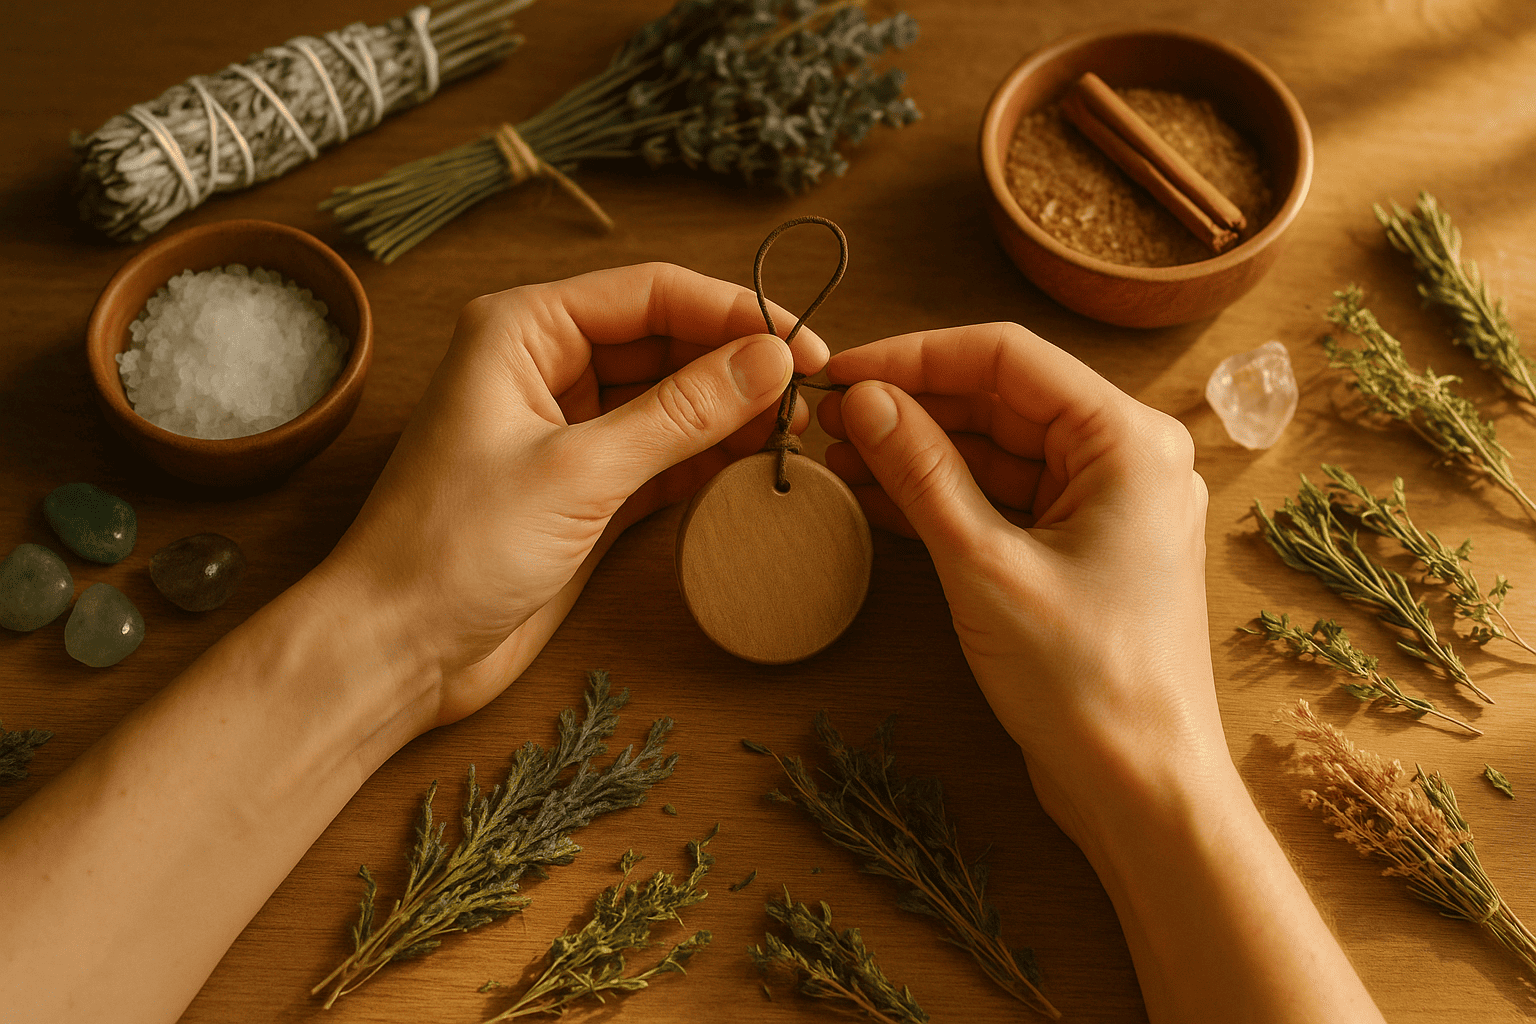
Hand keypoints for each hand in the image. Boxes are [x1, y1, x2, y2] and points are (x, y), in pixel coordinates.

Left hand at [318, 263, 826, 728]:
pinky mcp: (586, 485)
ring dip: (732, 413)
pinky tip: (755, 465)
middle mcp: (546, 365)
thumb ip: (682, 412)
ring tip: (796, 435)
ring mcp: (569, 427)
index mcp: (525, 330)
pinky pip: (664, 453)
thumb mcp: (580, 472)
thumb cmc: (454, 547)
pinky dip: (708, 458)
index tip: (808, 347)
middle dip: (739, 364)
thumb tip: (772, 358)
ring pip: (672, 397)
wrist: (398, 649)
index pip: (652, 292)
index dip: (737, 313)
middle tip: (812, 398)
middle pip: (668, 339)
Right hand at [817, 322, 1217, 843]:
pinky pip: (1001, 499)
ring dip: (918, 452)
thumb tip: (865, 400)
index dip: (914, 356)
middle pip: (1000, 399)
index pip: (1007, 356)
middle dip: (912, 406)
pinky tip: (873, 495)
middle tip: (828, 418)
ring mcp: (1102, 506)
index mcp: (1129, 441)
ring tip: (837, 454)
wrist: (1139, 788)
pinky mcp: (1077, 548)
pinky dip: (941, 496)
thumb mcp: (985, 566)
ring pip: (995, 450)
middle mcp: (1125, 459)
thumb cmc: (1087, 681)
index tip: (842, 374)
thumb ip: (922, 473)